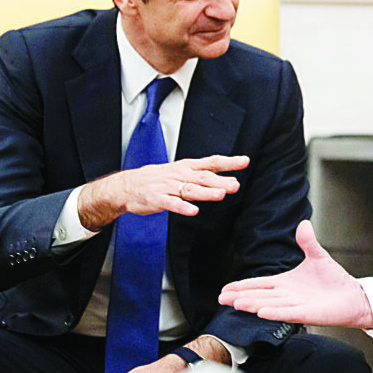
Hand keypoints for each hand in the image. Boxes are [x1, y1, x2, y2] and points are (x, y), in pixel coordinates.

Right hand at [79, 155, 249, 230]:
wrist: (127, 185)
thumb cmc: (159, 179)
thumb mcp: (182, 171)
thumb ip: (204, 175)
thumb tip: (229, 180)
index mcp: (187, 167)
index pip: (211, 162)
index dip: (228, 162)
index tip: (245, 161)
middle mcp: (180, 175)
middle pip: (203, 177)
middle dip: (220, 181)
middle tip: (235, 185)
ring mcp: (168, 187)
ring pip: (189, 190)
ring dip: (205, 193)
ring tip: (220, 195)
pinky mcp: (157, 199)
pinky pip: (171, 204)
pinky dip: (182, 207)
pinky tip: (193, 211)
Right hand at [219, 220, 372, 328]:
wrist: (351, 295)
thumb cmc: (334, 280)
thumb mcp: (317, 256)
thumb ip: (307, 241)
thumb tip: (303, 224)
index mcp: (285, 282)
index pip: (259, 284)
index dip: (242, 286)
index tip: (225, 290)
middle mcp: (287, 295)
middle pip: (259, 295)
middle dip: (240, 296)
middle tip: (222, 298)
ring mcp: (295, 305)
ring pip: (269, 304)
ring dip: (253, 304)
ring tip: (237, 303)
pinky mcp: (307, 313)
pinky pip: (288, 313)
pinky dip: (275, 312)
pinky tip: (262, 311)